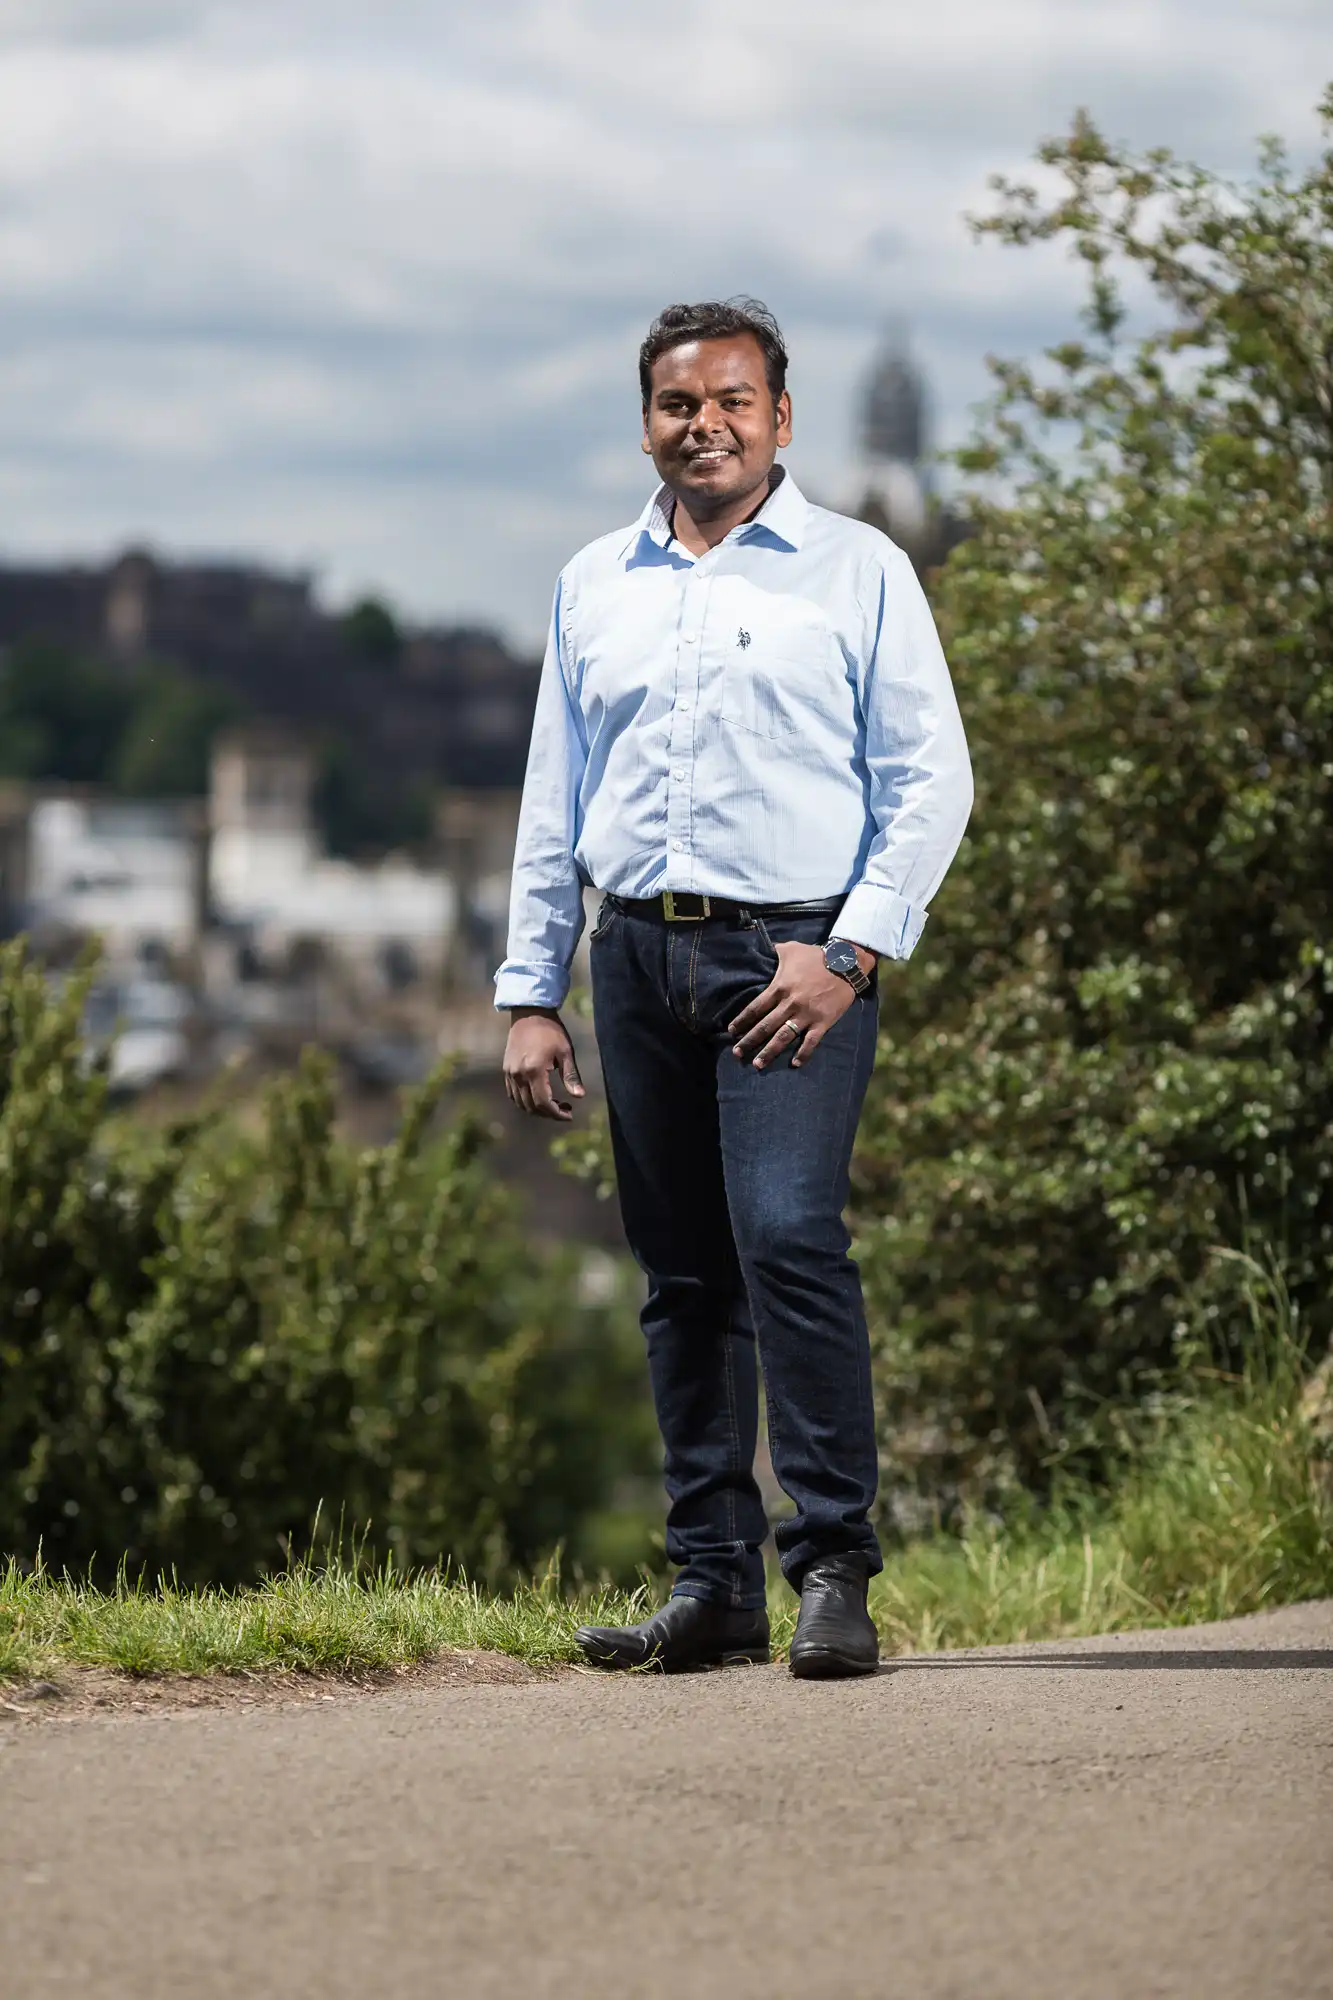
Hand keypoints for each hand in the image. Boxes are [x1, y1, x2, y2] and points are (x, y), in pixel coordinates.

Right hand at [503, 1008, 585, 1119]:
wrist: (529, 1014)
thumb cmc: (551, 1031)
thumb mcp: (566, 1052)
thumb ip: (571, 1076)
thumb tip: (579, 1096)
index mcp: (534, 1070)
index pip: (543, 1102)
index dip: (556, 1113)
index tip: (570, 1114)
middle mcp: (518, 1074)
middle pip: (531, 1106)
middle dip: (549, 1113)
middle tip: (565, 1109)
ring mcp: (510, 1073)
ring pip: (521, 1103)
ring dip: (537, 1109)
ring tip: (553, 1104)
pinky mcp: (506, 1070)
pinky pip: (513, 1094)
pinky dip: (525, 1101)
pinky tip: (538, 1097)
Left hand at [728, 941, 874, 1070]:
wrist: (846, 962)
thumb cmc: (816, 956)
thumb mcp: (791, 949)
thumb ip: (773, 952)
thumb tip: (759, 949)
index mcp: (779, 987)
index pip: (755, 1008)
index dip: (742, 1020)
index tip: (732, 1031)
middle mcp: (790, 1003)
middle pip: (765, 1026)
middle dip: (749, 1041)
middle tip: (737, 1053)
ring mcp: (806, 1014)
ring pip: (783, 1037)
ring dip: (769, 1052)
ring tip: (757, 1065)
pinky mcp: (822, 1022)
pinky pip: (811, 1041)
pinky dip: (803, 1054)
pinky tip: (794, 1064)